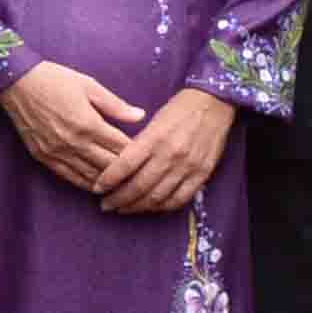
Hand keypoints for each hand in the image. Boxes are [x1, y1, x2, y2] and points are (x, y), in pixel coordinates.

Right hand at [0, 60, 144, 191]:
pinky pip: (70, 177)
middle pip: (108, 166)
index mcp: (89, 123)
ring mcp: (58, 152)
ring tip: (123, 187)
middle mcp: (74, 142)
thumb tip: (141, 116)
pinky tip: (97, 187)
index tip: (148, 157)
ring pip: (90, 177)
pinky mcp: (44, 158)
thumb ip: (116, 105)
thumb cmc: (56, 79)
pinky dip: (86, 184)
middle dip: (126, 173)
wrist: (18, 83)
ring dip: (108, 183)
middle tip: (141, 176)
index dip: (137, 154)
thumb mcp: (89, 86)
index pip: (120, 147)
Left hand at [91, 85, 233, 216]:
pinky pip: (179, 199)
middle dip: (118, 199)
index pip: (125, 165)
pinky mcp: (202, 174)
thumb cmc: (179, 109)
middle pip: (139, 186)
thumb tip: (118, 167)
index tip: (97, 188)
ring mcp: (188, 166)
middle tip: (106, 205)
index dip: (108, 180)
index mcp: (155, 137)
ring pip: (157, 197)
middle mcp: (171, 154)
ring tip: (123, 209)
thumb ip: (138, 144)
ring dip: (137, 207)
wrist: (214, 103)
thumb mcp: (154, 120)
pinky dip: (162, 207)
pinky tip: (150, 208)